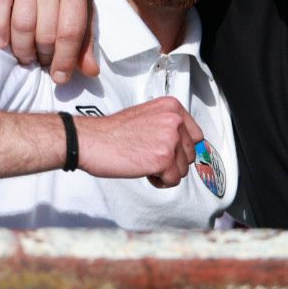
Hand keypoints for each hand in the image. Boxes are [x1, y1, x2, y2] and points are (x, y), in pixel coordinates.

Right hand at [0, 0, 99, 84]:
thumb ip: (87, 34)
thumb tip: (90, 72)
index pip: (71, 31)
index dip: (65, 60)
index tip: (60, 78)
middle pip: (46, 32)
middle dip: (43, 56)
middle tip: (41, 63)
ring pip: (22, 24)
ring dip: (22, 49)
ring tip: (25, 56)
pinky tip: (2, 43)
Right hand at [75, 97, 202, 186]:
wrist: (91, 140)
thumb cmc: (113, 132)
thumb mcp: (147, 116)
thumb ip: (168, 126)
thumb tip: (186, 144)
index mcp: (172, 107)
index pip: (196, 135)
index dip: (182, 148)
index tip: (167, 151)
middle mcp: (174, 120)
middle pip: (191, 154)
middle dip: (173, 161)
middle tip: (149, 156)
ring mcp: (171, 139)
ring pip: (183, 169)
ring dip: (166, 172)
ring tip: (144, 162)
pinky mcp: (164, 159)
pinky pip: (173, 181)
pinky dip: (159, 181)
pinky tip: (143, 170)